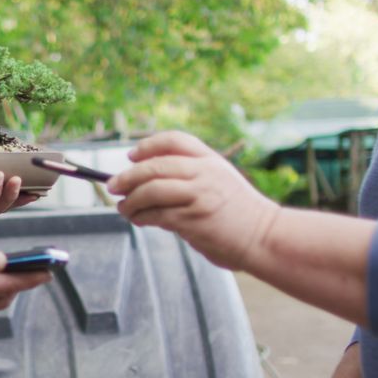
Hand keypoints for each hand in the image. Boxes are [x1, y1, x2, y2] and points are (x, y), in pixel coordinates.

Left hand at [107, 131, 280, 269]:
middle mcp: (205, 173)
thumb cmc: (239, 213)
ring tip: (124, 208)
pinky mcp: (194, 219)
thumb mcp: (220, 181)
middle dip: (128, 176)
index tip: (131, 157)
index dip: (148, 146)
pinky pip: (157, 215)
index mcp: (211, 160)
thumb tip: (147, 182)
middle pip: (155, 166)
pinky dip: (141, 217)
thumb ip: (190, 177)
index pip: (174, 140)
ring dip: (130, 201)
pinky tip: (138, 220)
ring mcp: (199, 195)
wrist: (265, 236)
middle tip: (113, 186)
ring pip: (151, 190)